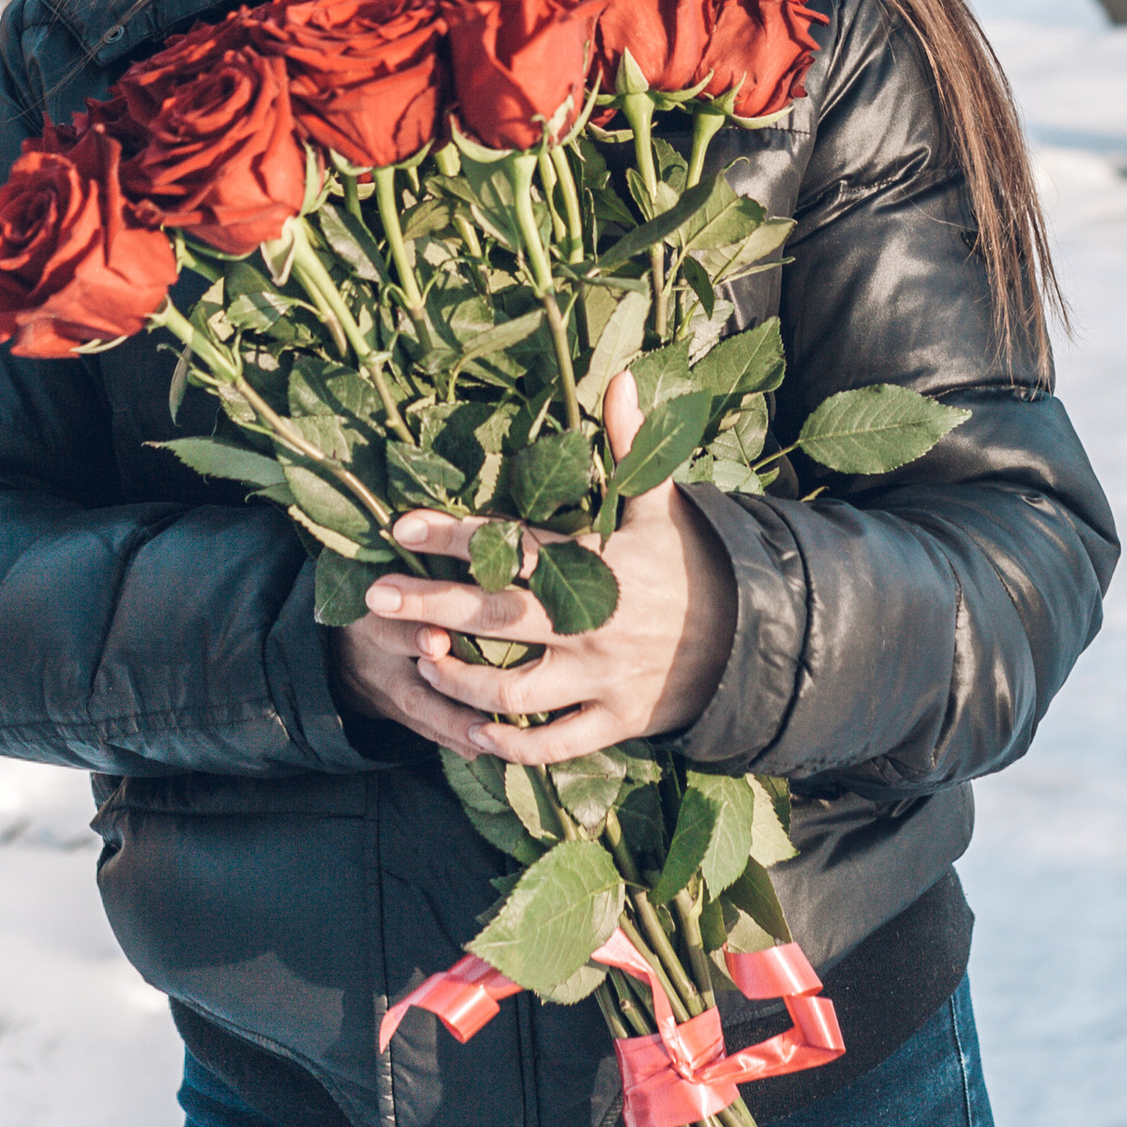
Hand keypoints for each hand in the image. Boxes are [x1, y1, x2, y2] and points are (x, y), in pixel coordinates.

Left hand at [332, 371, 737, 766]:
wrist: (752, 636)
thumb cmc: (690, 563)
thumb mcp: (662, 502)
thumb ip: (631, 445)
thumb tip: (622, 378)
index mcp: (597, 564)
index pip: (512, 546)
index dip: (453, 536)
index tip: (400, 528)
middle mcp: (591, 623)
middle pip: (496, 617)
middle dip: (430, 607)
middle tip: (374, 601)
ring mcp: (600, 677)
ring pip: (513, 691)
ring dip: (459, 681)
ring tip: (420, 665)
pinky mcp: (615, 721)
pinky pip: (554, 745)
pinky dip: (512, 747)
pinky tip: (474, 736)